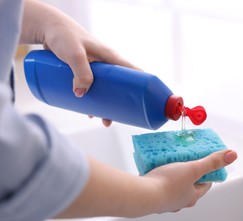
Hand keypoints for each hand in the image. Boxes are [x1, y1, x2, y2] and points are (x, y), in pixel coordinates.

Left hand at [21, 0, 139, 126]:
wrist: (47, 29)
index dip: (142, 85)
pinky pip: (90, 89)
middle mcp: (104, 64)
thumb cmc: (64, 35)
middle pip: (118, 86)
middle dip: (120, 103)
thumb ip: (80, 73)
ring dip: (104, 105)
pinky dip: (90, 100)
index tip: (146, 101)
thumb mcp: (75, 54)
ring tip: (103, 120)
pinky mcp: (82, 73)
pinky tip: (87, 111)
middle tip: (117, 118)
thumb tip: (81, 94)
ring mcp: (93, 69)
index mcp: (110, 57)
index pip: (132, 71)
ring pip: (104, 90)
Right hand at [143, 150, 237, 212]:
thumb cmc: (167, 184)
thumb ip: (211, 161)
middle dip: (189, 172)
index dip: (207, 171)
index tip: (205, 162)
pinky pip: (159, 185)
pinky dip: (160, 178)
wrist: (142, 194)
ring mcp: (165, 201)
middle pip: (189, 184)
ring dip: (173, 175)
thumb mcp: (193, 168)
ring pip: (174, 186)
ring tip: (170, 162)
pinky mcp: (153, 196)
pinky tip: (156, 169)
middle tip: (186, 159)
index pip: (206, 183)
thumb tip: (231, 155)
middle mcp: (180, 202)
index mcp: (192, 196)